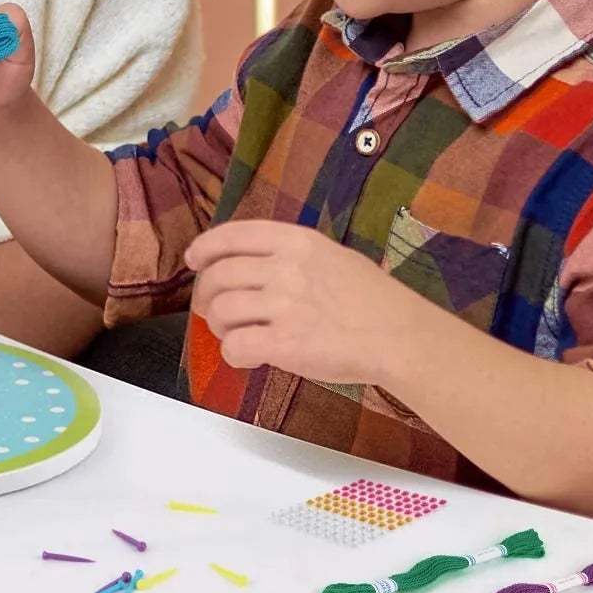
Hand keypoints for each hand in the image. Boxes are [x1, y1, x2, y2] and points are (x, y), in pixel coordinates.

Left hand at [186, 220, 423, 384]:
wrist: (399, 335)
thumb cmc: (371, 298)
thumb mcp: (330, 255)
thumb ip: (290, 254)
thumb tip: (251, 263)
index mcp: (295, 241)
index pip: (232, 235)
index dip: (205, 248)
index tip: (193, 260)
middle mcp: (284, 267)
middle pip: (219, 274)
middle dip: (205, 294)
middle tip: (211, 309)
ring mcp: (283, 305)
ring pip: (221, 310)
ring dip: (218, 326)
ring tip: (232, 334)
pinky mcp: (285, 344)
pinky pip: (235, 346)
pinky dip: (232, 353)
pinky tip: (246, 356)